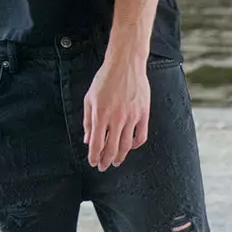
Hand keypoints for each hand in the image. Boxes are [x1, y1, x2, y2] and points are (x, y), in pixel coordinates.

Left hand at [82, 55, 149, 170]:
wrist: (125, 65)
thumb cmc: (104, 80)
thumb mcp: (89, 99)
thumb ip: (88, 121)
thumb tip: (88, 140)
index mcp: (101, 114)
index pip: (97, 144)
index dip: (94, 157)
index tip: (93, 163)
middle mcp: (117, 118)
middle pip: (112, 148)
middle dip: (106, 161)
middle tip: (103, 167)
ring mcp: (132, 117)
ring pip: (126, 145)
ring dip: (120, 156)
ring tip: (116, 161)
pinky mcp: (144, 114)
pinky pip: (141, 136)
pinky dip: (135, 145)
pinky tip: (129, 147)